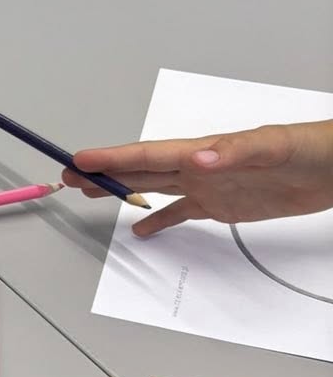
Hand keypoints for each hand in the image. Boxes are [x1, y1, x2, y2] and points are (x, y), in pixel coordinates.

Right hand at [63, 121, 332, 236]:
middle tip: (69, 173)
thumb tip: (198, 159)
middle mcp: (200, 167)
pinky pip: (181, 212)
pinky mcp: (223, 204)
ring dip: (122, 189)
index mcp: (206, 151)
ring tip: (89, 191)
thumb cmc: (314, 149)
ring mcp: (209, 185)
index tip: (80, 159)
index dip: (112, 158)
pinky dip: (158, 220)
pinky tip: (140, 229)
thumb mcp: (275, 147)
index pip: (149, 154)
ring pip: (154, 187)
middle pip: (141, 169)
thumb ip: (235, 152)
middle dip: (103, 171)